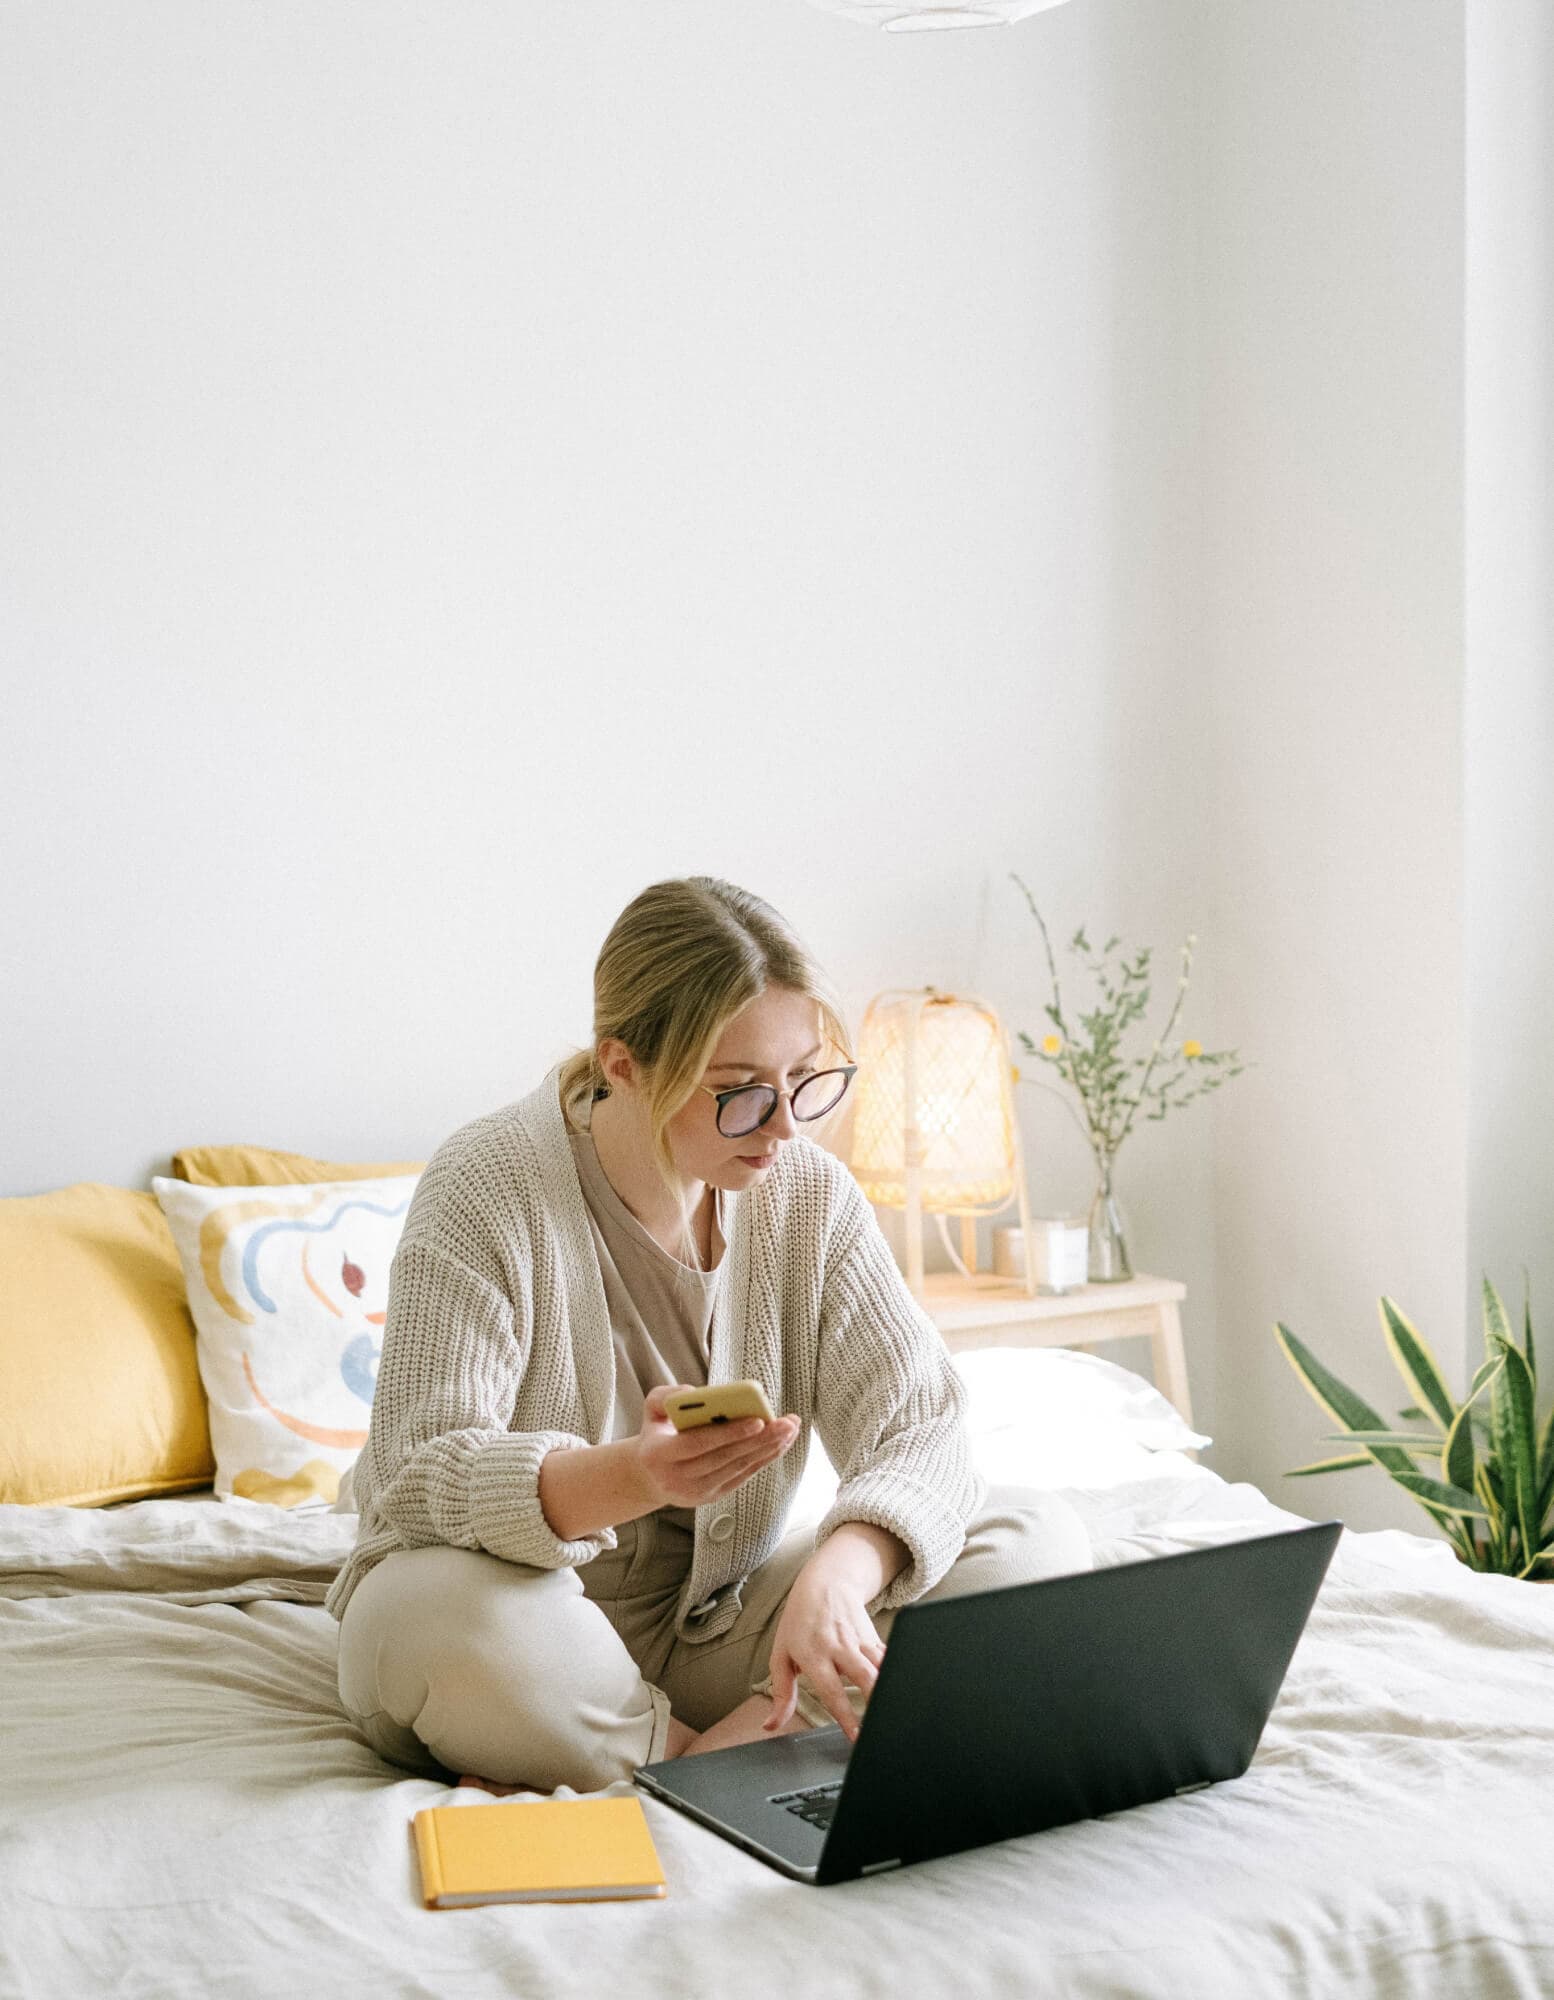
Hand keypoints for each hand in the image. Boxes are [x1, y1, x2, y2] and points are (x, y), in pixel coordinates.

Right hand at [630, 1384, 798, 1512]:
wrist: (650, 1474)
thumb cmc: (657, 1433)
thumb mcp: (651, 1409)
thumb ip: (666, 1396)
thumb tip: (696, 1394)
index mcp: (658, 1454)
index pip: (697, 1444)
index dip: (728, 1433)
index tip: (758, 1420)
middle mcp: (676, 1478)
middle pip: (724, 1458)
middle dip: (759, 1439)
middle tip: (786, 1423)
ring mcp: (695, 1492)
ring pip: (738, 1468)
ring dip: (767, 1448)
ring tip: (789, 1429)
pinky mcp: (711, 1497)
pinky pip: (742, 1476)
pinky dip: (763, 1459)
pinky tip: (780, 1443)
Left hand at [763, 1563, 885, 1742]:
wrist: (823, 1583)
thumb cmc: (798, 1623)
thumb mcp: (781, 1655)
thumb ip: (781, 1693)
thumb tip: (770, 1725)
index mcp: (814, 1654)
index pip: (832, 1690)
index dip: (845, 1714)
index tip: (856, 1736)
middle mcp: (839, 1646)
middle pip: (863, 1674)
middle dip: (875, 1699)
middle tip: (883, 1725)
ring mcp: (858, 1639)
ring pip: (880, 1664)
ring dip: (889, 1686)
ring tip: (895, 1711)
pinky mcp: (873, 1636)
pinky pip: (888, 1656)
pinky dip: (896, 1672)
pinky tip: (901, 1688)